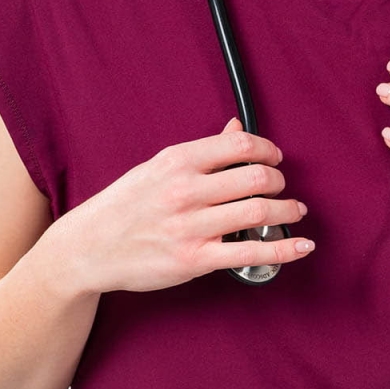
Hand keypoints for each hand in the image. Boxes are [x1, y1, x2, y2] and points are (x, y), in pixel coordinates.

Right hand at [61, 116, 313, 294]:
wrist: (87, 248)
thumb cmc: (123, 207)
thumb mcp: (157, 168)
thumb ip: (201, 151)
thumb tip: (237, 128)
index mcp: (177, 162)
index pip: (240, 146)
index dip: (268, 150)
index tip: (275, 158)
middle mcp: (185, 191)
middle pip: (257, 179)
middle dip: (280, 182)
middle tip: (282, 187)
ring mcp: (191, 227)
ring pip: (259, 213)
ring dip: (288, 212)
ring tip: (295, 212)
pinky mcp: (195, 259)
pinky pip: (251, 253)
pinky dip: (284, 249)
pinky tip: (302, 246)